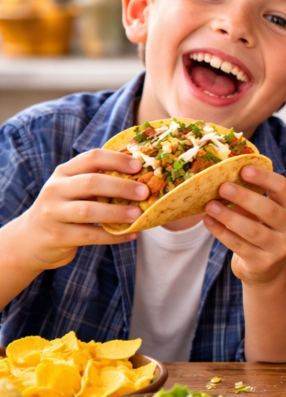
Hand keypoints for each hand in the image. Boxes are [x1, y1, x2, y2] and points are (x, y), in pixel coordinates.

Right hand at [6, 149, 146, 270]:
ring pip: (88, 210)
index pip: (91, 157)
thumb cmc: (64, 209)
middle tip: (145, 192)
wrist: (30, 239)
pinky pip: (89, 235)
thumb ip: (99, 181)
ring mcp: (53, 213)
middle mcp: (55, 189)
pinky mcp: (57, 236)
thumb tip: (143, 178)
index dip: (117, 159)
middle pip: (91, 182)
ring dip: (117, 212)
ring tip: (139, 215)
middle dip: (121, 186)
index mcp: (64, 172)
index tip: (139, 166)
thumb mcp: (74, 189)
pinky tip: (132, 234)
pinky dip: (113, 236)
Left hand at [203, 166, 285, 284]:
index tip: (243, 169)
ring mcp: (278, 247)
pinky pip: (239, 246)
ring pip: (253, 230)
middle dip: (245, 197)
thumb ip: (250, 197)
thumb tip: (220, 177)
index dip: (264, 177)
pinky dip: (221, 232)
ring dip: (229, 217)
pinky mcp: (263, 263)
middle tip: (223, 187)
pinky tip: (208, 221)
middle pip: (269, 210)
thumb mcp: (262, 214)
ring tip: (210, 206)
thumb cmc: (260, 231)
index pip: (282, 188)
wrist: (266, 270)